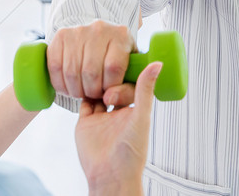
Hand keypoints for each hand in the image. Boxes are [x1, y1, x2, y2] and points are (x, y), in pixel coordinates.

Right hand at [47, 20, 134, 99]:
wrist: (100, 40)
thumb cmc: (118, 62)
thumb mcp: (130, 76)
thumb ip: (127, 92)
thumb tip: (109, 99)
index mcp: (122, 36)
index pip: (113, 68)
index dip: (109, 87)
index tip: (108, 92)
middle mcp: (100, 29)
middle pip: (90, 71)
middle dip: (91, 92)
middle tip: (94, 95)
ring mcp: (79, 30)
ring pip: (72, 71)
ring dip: (75, 90)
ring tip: (82, 92)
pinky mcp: (61, 35)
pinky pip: (55, 66)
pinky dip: (59, 83)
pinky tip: (68, 87)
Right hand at [75, 62, 161, 194]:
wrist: (109, 174)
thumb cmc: (131, 151)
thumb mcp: (141, 116)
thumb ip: (145, 90)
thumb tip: (157, 64)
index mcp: (135, 111)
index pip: (130, 85)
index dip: (125, 81)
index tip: (120, 76)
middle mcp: (118, 113)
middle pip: (112, 87)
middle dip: (109, 84)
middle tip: (108, 94)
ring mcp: (101, 118)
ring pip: (97, 93)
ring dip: (94, 85)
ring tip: (93, 82)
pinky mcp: (86, 123)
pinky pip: (83, 104)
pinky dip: (81, 94)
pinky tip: (81, 87)